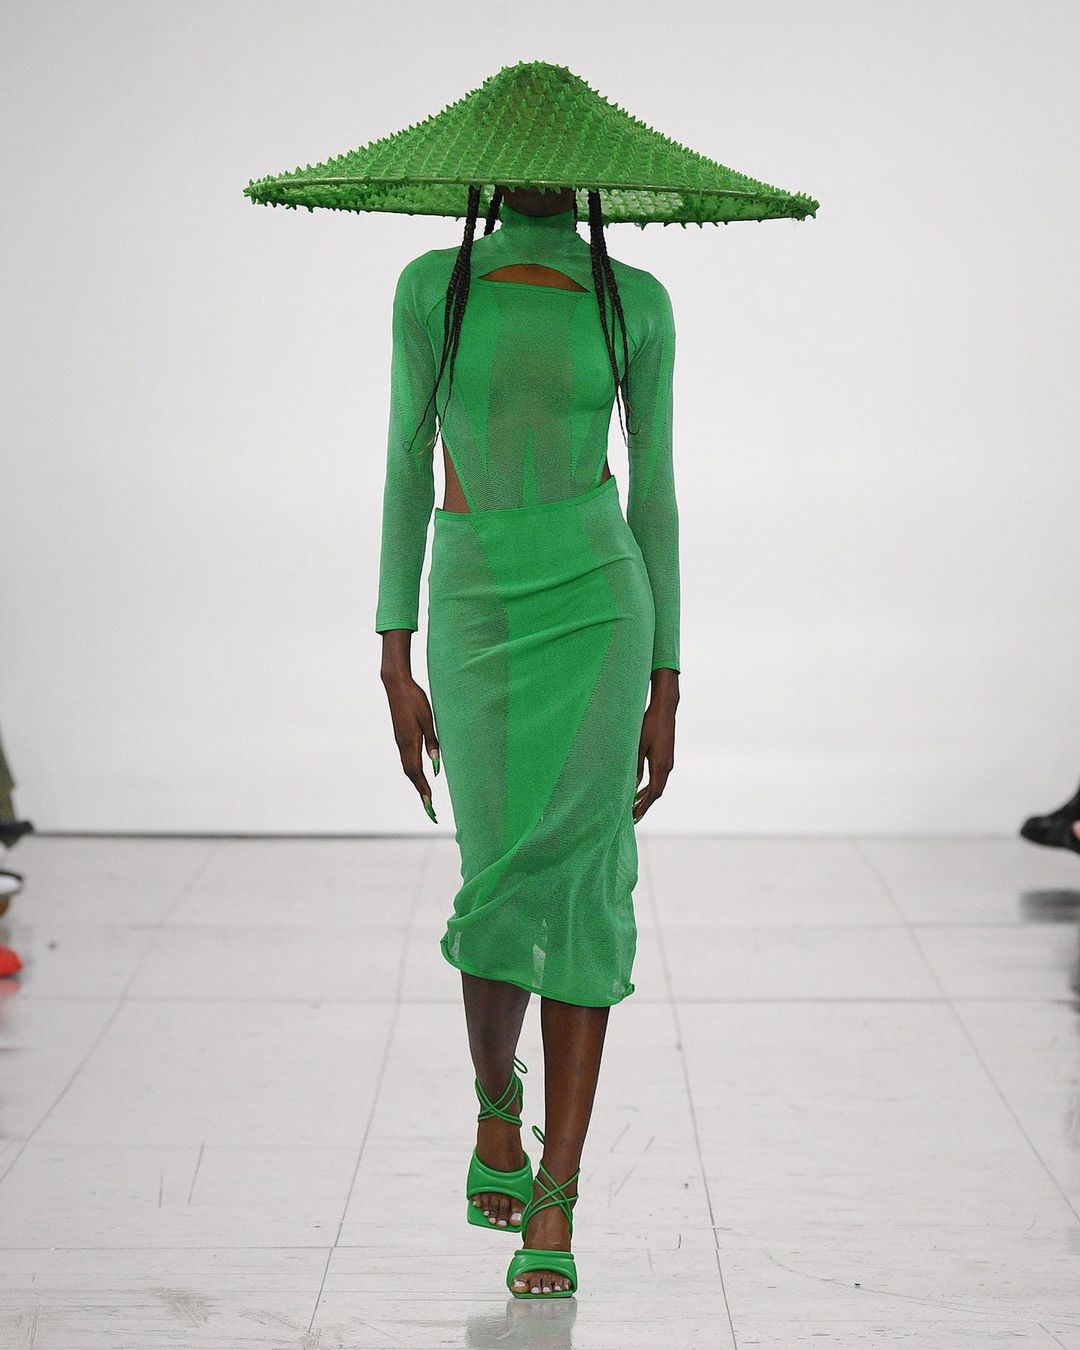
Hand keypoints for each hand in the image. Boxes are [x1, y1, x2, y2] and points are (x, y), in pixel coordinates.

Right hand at [381, 667, 440, 822]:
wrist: (396, 685)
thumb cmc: (415, 699)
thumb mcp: (428, 719)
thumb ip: (432, 742)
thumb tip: (435, 765)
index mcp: (410, 742)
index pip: (417, 772)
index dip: (423, 788)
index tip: (430, 803)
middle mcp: (402, 745)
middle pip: (410, 773)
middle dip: (420, 791)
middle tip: (429, 807)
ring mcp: (399, 741)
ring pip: (407, 767)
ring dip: (416, 782)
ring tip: (425, 795)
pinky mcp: (400, 736)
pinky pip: (406, 759)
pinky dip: (412, 771)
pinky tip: (418, 773)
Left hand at [633, 673, 677, 822]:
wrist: (665, 709)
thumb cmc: (649, 725)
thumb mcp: (638, 746)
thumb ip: (635, 767)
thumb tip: (631, 786)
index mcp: (661, 766)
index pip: (653, 793)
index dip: (644, 806)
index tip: (635, 817)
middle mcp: (667, 766)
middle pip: (657, 792)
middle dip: (645, 805)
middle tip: (633, 816)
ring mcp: (668, 762)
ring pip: (658, 785)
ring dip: (647, 796)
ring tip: (635, 806)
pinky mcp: (666, 757)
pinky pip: (659, 777)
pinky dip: (650, 786)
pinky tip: (640, 788)